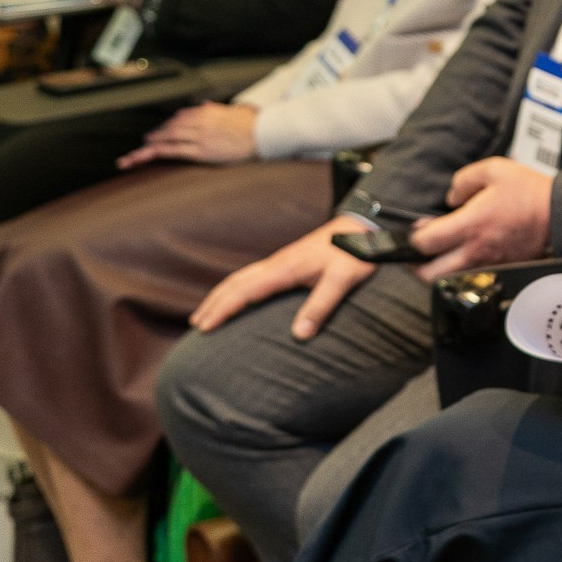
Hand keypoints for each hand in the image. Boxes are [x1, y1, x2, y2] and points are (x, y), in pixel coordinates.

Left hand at [119, 103, 259, 168]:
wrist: (263, 135)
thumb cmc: (252, 125)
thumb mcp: (234, 111)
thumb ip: (218, 108)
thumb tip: (206, 105)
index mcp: (208, 111)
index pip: (183, 116)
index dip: (170, 123)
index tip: (163, 128)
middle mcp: (201, 122)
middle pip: (172, 126)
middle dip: (158, 132)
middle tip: (147, 138)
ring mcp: (200, 136)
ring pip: (169, 136)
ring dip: (153, 141)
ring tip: (142, 148)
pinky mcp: (201, 151)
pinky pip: (175, 149)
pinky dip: (160, 149)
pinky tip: (150, 151)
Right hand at [190, 217, 375, 338]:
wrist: (364, 226)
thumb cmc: (356, 253)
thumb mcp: (343, 280)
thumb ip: (321, 306)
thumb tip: (299, 335)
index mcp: (285, 269)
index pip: (244, 291)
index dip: (222, 309)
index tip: (204, 328)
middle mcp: (277, 263)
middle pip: (235, 283)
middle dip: (213, 303)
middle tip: (196, 325)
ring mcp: (281, 260)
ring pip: (242, 277)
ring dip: (222, 294)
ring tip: (207, 313)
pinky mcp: (288, 261)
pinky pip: (253, 275)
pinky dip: (236, 287)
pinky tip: (240, 296)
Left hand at [408, 157, 553, 279]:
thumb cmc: (531, 193)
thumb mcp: (494, 169)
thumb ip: (463, 180)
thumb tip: (451, 197)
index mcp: (470, 226)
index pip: (424, 243)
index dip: (413, 237)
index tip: (417, 228)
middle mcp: (476, 251)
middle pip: (430, 275)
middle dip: (416, 266)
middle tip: (416, 254)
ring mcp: (488, 264)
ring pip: (449, 281)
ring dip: (437, 271)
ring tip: (437, 257)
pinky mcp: (501, 269)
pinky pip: (471, 277)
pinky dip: (460, 271)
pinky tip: (464, 256)